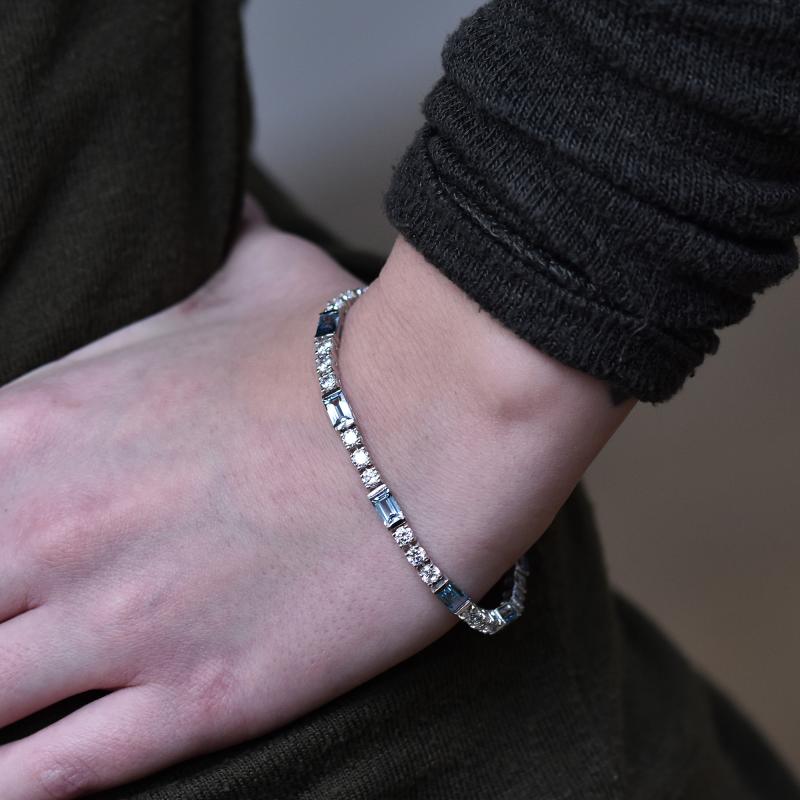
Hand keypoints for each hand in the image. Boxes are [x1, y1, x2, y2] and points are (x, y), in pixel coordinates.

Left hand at [0, 199, 632, 796]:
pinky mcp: (196, 698)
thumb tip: (220, 187)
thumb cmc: (346, 345)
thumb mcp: (251, 268)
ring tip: (8, 696)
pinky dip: (16, 789)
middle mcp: (54, 531)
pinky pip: (52, 779)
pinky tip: (14, 782)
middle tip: (7, 621)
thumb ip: (204, 236)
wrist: (442, 419)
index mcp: (41, 423)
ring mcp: (121, 625)